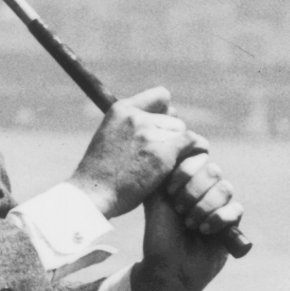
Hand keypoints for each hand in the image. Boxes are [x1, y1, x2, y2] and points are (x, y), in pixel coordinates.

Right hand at [68, 87, 195, 217]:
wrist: (93, 194)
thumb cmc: (102, 173)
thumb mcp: (111, 137)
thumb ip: (136, 125)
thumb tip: (173, 111)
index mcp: (121, 109)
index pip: (161, 96)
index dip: (166, 113)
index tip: (160, 131)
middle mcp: (136, 116)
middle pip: (174, 120)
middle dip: (170, 138)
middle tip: (158, 160)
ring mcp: (149, 133)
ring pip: (182, 134)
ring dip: (178, 151)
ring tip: (162, 170)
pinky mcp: (163, 152)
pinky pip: (193, 142)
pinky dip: (196, 152)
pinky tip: (188, 165)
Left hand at [132, 151, 241, 290]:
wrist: (169, 268)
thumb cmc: (159, 235)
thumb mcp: (154, 201)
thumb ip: (162, 174)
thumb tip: (171, 150)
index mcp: (185, 179)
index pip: (196, 158)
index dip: (186, 170)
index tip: (170, 190)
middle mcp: (203, 188)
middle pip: (213, 170)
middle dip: (194, 189)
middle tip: (179, 208)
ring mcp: (218, 204)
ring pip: (225, 187)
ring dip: (205, 205)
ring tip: (190, 223)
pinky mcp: (232, 222)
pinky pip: (236, 208)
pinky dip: (219, 217)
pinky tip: (205, 230)